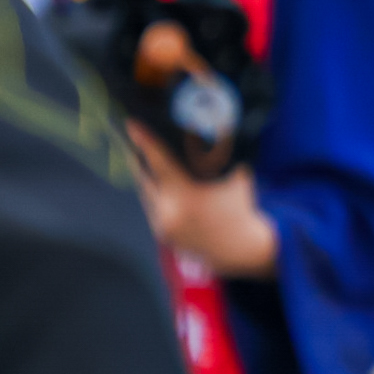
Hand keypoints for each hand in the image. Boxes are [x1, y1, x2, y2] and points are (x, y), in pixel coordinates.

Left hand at [125, 123, 280, 275]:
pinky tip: (158, 186)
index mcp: (186, 195)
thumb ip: (226, 159)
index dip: (144, 141)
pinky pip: (154, 210)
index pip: (159, 161)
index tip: (130, 125)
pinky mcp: (164, 236)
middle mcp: (168, 212)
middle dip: (139, 160)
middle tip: (133, 142)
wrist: (244, 249)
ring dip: (147, 178)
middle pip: (144, 179)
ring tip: (143, 161)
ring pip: (147, 196)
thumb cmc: (243, 209)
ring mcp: (163, 227)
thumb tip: (224, 131)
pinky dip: (156, 196)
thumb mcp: (236, 177)